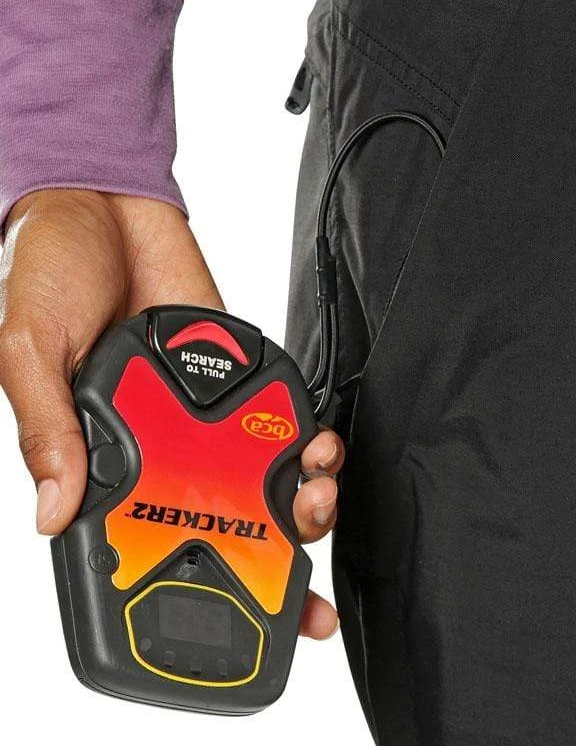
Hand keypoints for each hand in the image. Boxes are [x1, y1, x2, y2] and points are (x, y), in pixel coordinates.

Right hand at [0, 189, 340, 638]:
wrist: (101, 199)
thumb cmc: (46, 271)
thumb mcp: (25, 350)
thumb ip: (47, 427)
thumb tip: (55, 513)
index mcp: (100, 446)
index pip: (145, 525)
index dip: (187, 569)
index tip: (235, 607)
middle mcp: (158, 435)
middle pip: (219, 507)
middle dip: (267, 540)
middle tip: (300, 550)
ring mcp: (201, 403)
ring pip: (257, 465)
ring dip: (296, 488)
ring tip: (316, 492)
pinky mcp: (234, 366)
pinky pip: (274, 406)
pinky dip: (300, 429)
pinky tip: (315, 442)